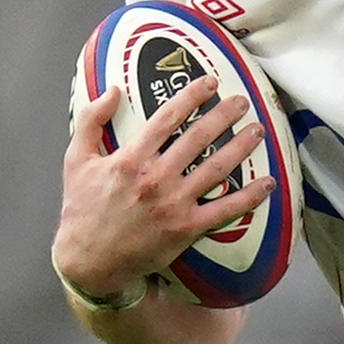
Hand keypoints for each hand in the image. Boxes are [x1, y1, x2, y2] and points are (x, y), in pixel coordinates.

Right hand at [52, 74, 274, 298]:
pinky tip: (268, 183)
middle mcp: (155, 178)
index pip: (167, 117)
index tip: (210, 82)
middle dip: (224, 115)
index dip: (192, 96)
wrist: (90, 261)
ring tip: (257, 130)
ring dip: (241, 147)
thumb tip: (112, 89)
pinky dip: (249, 196)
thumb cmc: (83, 210)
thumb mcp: (75, 160)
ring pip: (217, 168)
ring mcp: (173, 205)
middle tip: (242, 101)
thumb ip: (90, 120)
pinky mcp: (186, 229)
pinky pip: (225, 210)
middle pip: (198, 138)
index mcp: (130, 158)